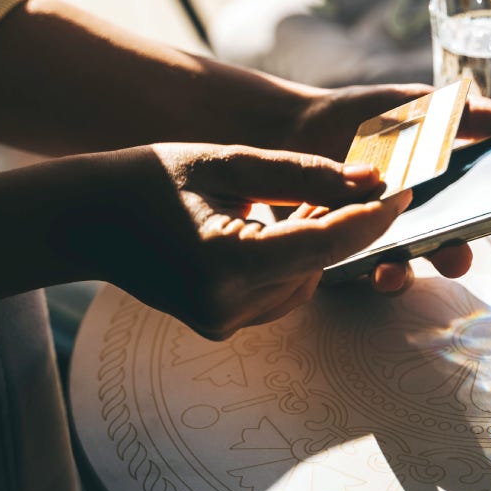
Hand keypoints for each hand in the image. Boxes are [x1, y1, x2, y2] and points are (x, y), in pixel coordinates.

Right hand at [53, 143, 409, 339]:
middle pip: (319, 264)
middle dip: (339, 224)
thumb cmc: (150, 178)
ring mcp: (224, 324)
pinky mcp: (222, 328)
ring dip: (312, 243)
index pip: (326, 243)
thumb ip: (305, 174)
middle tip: (348, 182)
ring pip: (306, 280)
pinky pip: (281, 292)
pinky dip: (287, 262)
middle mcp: (227, 305)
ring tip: (284, 202)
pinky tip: (263, 230)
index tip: (405, 189)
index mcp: (226, 261)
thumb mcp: (228, 162)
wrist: (85, 220)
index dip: (374, 215)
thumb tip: (374, 180)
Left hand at [282, 84, 490, 291]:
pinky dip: (348, 270)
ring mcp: (374, 239)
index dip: (490, 219)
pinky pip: (348, 272)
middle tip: (455, 256)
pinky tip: (344, 260)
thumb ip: (466, 115)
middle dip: (451, 257)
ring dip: (399, 276)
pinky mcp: (336, 252)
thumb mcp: (416, 107)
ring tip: (389, 272)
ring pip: (397, 270)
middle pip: (442, 250)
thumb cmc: (361, 117)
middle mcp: (411, 223)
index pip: (473, 213)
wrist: (293, 127)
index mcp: (437, 192)